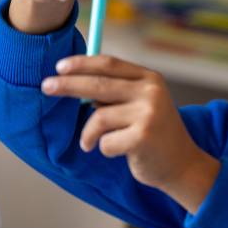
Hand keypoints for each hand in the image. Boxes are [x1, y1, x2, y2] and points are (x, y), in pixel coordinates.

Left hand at [41, 55, 219, 212]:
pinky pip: (105, 141)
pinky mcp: (142, 138)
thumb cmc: (154, 134)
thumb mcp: (142, 104)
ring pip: (98, 117)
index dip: (82, 63)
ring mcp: (148, 114)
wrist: (181, 164)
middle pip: (98, 84)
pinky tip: (116, 152)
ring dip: (88, 133)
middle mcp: (151, 92)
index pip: (109, 64)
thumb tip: (74, 80)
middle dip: (68, 85)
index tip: (59, 66)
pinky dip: (104, 149)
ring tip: (88, 142)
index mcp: (150, 79)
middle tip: (46, 87)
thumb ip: (117, 91)